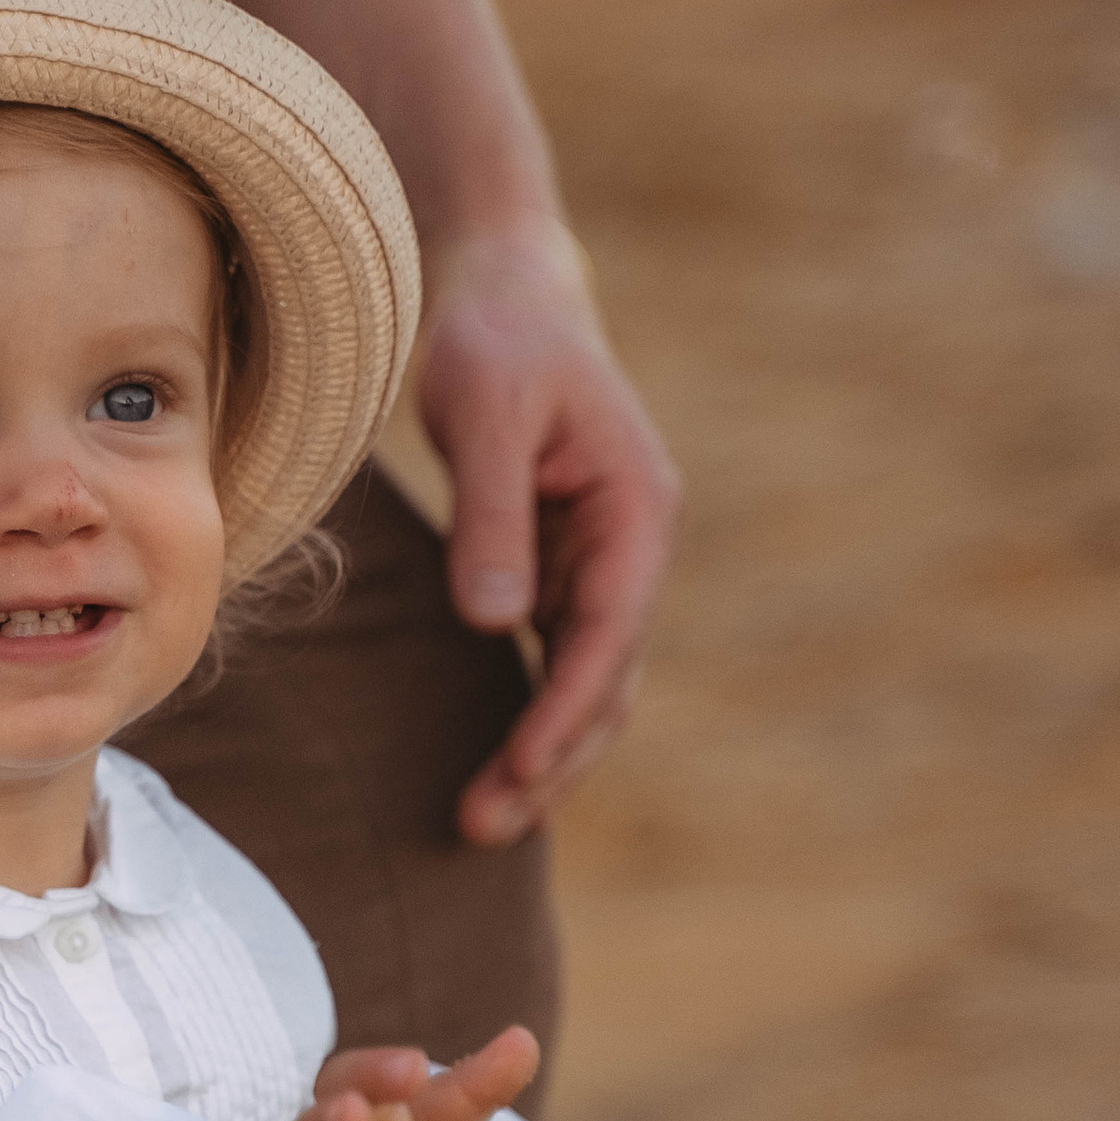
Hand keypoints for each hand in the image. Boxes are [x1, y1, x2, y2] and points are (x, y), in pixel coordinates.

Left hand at [413, 220, 681, 850]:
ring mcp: (603, 563)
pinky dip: (533, 715)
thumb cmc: (495, 341)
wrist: (506, 293)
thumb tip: (497, 622)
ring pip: (587, 682)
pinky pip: (558, 660)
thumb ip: (491, 517)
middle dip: (553, 761)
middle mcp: (633, 546)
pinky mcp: (564, 568)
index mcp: (637, 510)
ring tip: (482, 820)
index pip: (608, 635)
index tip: (516, 774)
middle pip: (608, 680)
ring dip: (544, 754)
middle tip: (482, 827)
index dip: (564, 712)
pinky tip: (495, 768)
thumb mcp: (483, 414)